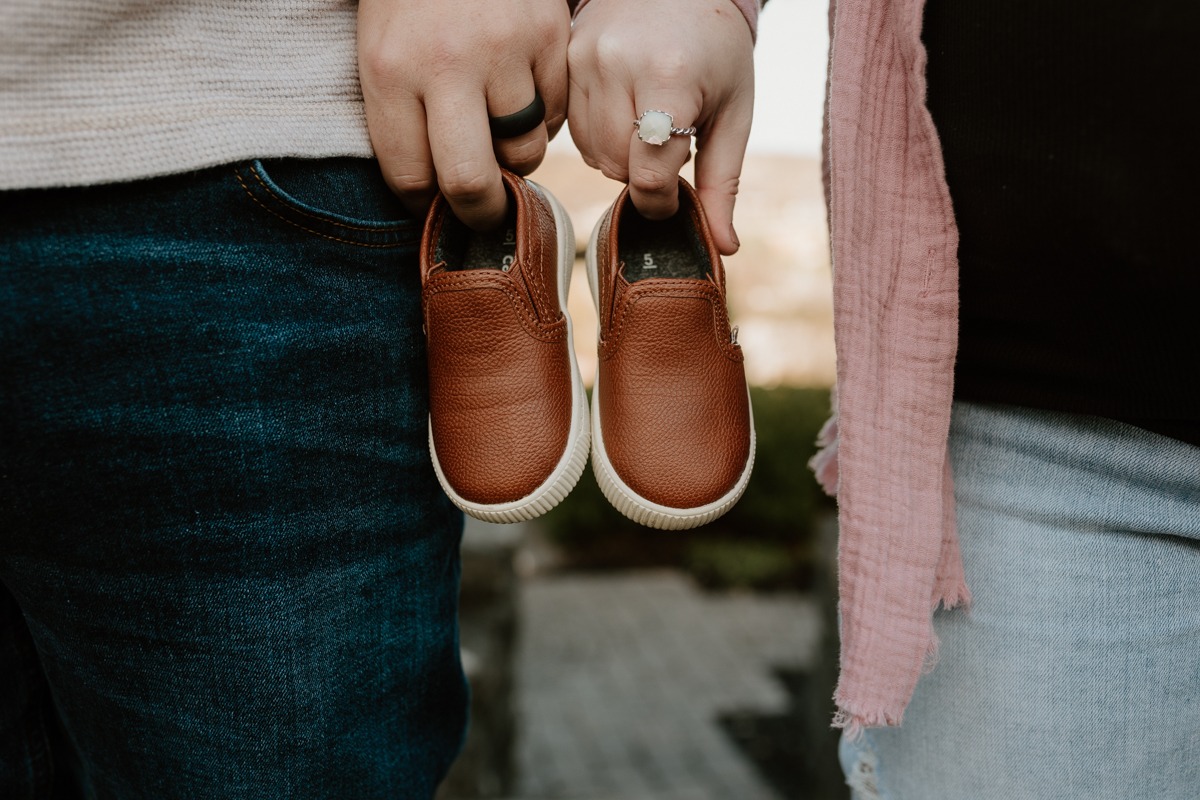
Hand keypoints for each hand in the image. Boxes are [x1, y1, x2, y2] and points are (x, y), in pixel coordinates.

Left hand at [358, 0, 570, 229]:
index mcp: (389, 71)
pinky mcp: (548, 37)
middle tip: (484, 213)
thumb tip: (438, 199)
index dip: (426, 206)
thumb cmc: (409, 5)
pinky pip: (558, 114)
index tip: (436, 207)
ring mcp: (503, 49)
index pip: (411, 177)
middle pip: (470, 181)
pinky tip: (524, 93)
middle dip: (479, 212)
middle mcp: (446, 63)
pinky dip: (545, 117)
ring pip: (525, 150)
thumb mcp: (380, 55)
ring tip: (501, 132)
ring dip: (516, 156)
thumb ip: (401, 122)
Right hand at [568, 0, 754, 253]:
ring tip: (648, 125)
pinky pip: (572, 129)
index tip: (674, 198)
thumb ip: (724, 183)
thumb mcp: (734, 112)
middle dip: (643, 175)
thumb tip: (723, 248)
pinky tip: (624, 112)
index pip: (648, 175)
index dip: (662, 202)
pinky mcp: (564, 57)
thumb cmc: (718, 50)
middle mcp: (617, 64)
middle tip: (670, 148)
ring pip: (590, 153)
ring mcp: (583, 57)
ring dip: (620, 157)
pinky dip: (599, 136)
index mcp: (669, 77)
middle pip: (616, 168)